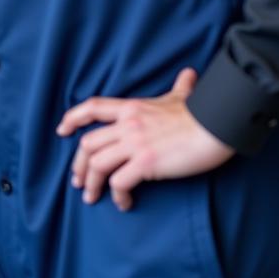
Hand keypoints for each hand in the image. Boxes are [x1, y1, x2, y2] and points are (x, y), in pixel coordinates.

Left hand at [55, 68, 234, 210]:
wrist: (217, 125)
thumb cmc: (202, 113)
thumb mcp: (183, 96)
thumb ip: (180, 87)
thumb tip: (189, 74)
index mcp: (130, 108)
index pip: (92, 107)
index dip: (72, 118)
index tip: (62, 130)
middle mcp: (127, 124)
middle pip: (88, 143)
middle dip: (79, 164)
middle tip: (79, 181)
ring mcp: (135, 143)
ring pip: (97, 163)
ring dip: (91, 183)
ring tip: (92, 197)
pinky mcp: (146, 163)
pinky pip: (119, 182)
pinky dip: (116, 195)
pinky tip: (123, 203)